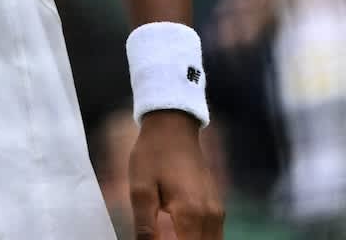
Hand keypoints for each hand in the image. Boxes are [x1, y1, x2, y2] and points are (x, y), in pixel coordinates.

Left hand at [129, 111, 223, 238]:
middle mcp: (211, 217)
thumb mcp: (139, 189)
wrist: (173, 128)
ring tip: (170, 234)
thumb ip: (145, 225)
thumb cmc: (152, 156)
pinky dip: (198, 239)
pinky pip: (213, 235)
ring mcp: (218, 212)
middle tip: (160, 236)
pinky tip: (180, 235)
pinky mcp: (218, 207)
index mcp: (190, 214)